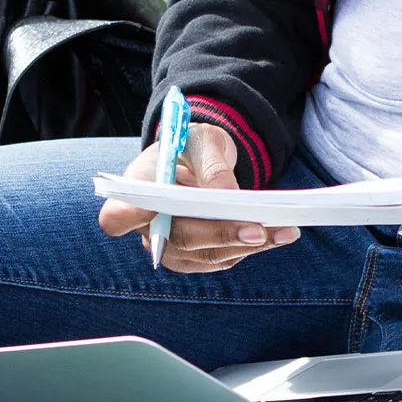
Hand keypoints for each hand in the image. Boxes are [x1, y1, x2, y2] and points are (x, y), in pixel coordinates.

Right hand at [96, 120, 298, 271]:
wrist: (200, 160)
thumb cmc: (192, 146)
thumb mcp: (202, 141)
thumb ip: (212, 167)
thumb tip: (228, 198)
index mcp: (134, 191)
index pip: (117, 216)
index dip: (131, 216)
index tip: (153, 207)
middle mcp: (147, 228)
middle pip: (176, 240)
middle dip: (220, 234)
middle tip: (257, 229)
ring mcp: (171, 248)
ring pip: (206, 256)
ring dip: (248, 245)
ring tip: (284, 231)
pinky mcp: (196, 259)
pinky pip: (223, 259)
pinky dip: (253, 248)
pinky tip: (279, 235)